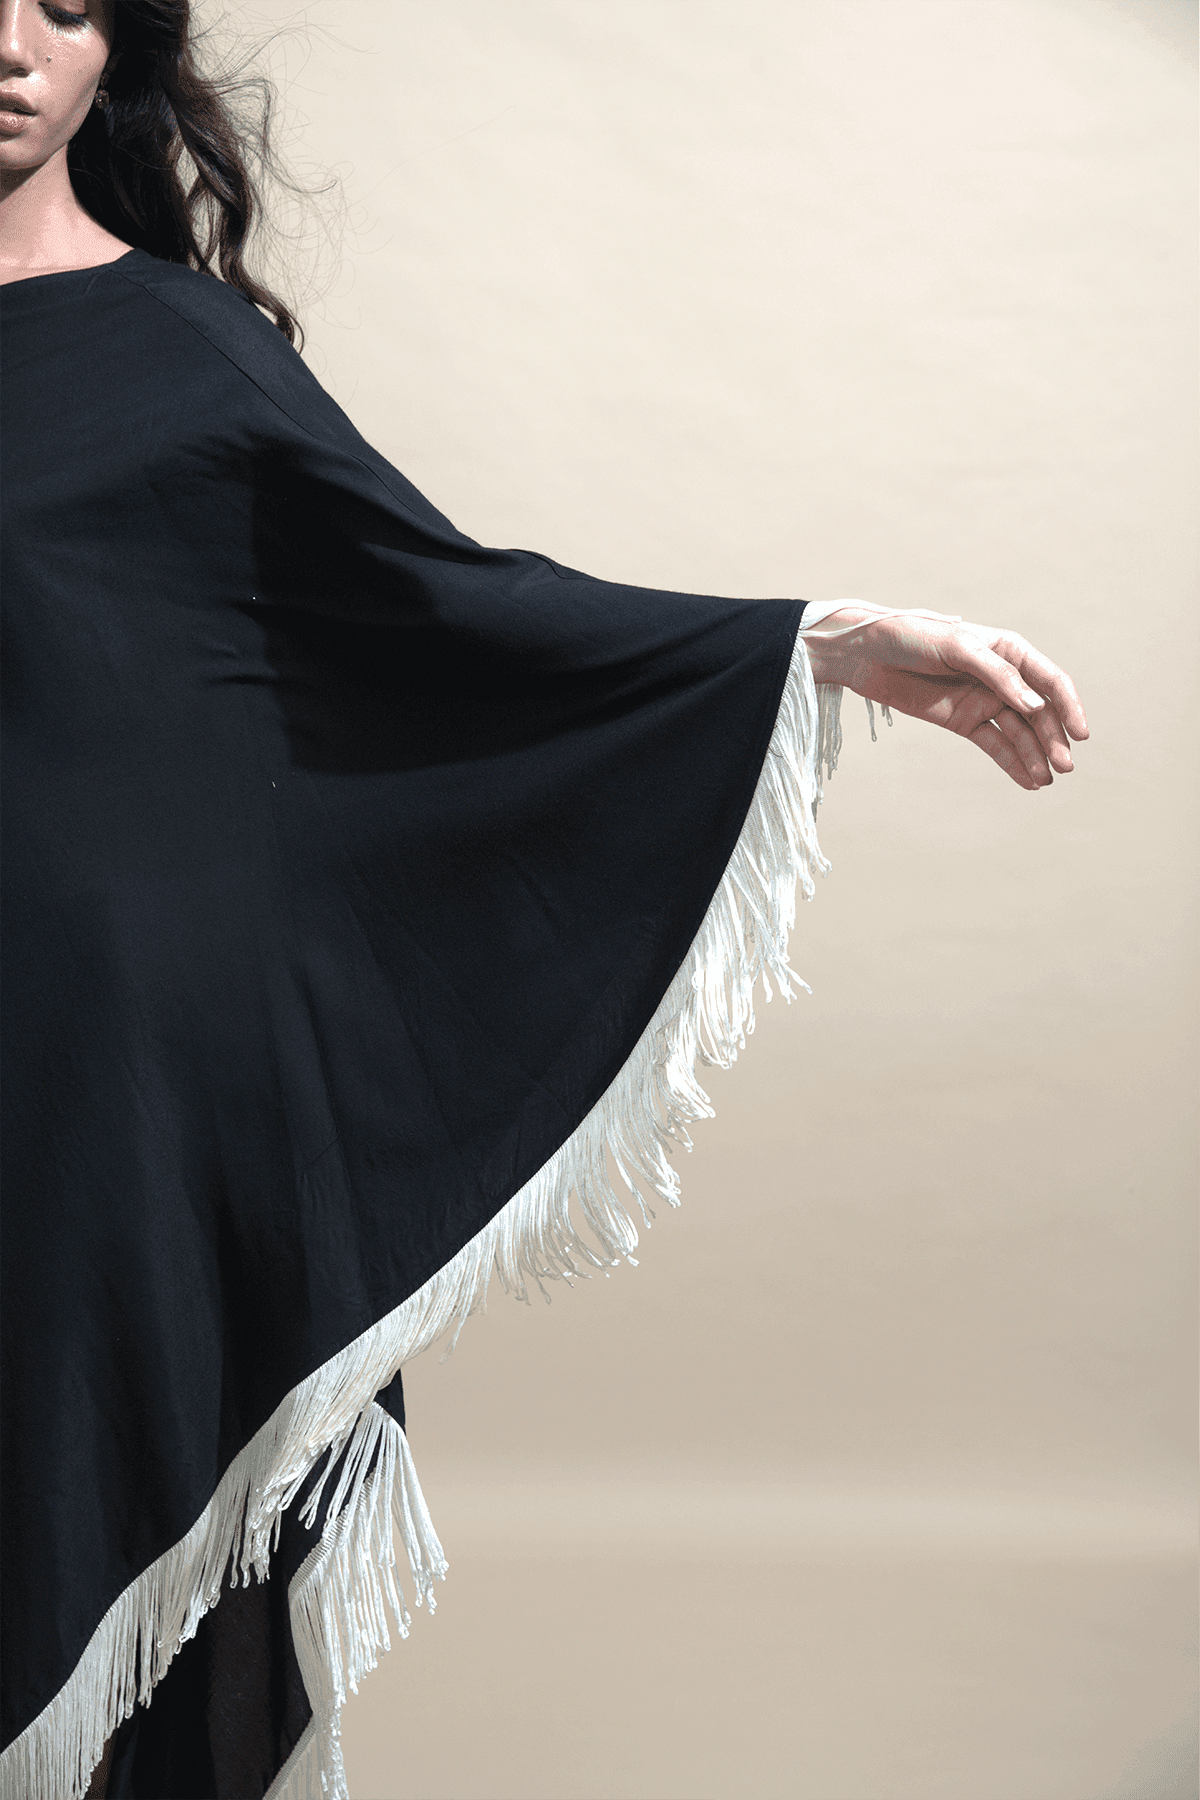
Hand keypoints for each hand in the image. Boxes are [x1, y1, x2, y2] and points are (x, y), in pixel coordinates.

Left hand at [800, 604, 1088, 790]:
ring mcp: (983, 701)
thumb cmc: (912, 636)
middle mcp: (1002, 677)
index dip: (1069, 707)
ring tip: (1046, 780)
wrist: (866, 653)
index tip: (1081, 734)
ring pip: (1019, 733)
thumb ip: (996, 674)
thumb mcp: (956, 647)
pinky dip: (1012, 763)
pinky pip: (995, 745)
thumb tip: (1033, 704)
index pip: (1050, 681)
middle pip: (1038, 712)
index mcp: (1009, 650)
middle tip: (1065, 767)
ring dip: (1036, 756)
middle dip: (1053, 739)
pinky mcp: (964, 721)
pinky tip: (1029, 781)